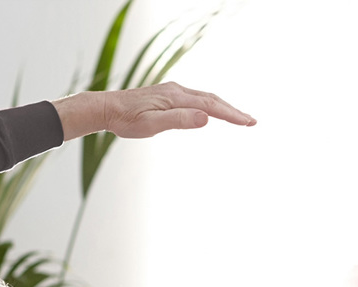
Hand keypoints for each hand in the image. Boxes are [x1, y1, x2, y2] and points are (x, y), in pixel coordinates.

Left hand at [55, 82, 255, 140]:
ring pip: (205, 98)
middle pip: (212, 99)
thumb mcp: (152, 124)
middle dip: (233, 111)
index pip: (212, 106)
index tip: (248, 122)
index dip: (232, 115)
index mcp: (177, 98)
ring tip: (238, 118)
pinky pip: (196, 99)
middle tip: (251, 122)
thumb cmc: (126, 120)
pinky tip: (212, 112)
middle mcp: (177, 91)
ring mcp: (172, 92)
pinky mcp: (168, 96)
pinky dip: (211, 105)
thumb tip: (206, 118)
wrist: (106, 108)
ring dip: (224, 108)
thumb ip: (179, 120)